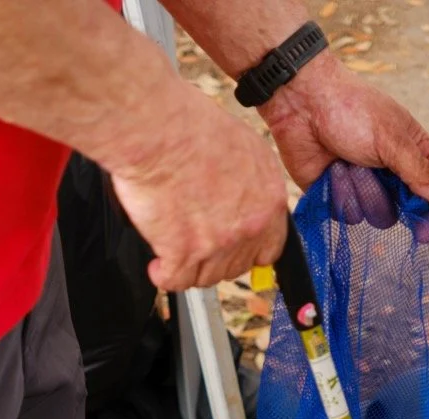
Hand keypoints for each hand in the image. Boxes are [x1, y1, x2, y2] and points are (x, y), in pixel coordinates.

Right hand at [112, 84, 287, 290]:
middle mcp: (250, 225)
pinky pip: (175, 281)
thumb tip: (242, 203)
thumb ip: (251, 184)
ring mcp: (219, 244)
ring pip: (206, 277)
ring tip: (171, 243)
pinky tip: (157, 263)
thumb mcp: (243, 148)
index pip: (270, 248)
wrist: (158, 130)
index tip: (230, 247)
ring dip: (187, 266)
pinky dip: (163, 274)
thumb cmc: (190, 127)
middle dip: (214, 258)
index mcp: (269, 199)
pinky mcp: (185, 254)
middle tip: (194, 240)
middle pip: (236, 266)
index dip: (246, 250)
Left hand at [260, 52, 428, 205]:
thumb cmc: (351, 111)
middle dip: (416, 217)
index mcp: (413, 150)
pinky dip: (344, 196)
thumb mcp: (392, 139)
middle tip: (425, 234)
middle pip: (412, 209)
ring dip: (369, 197)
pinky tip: (335, 173)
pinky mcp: (340, 197)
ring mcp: (366, 186)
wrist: (302, 105)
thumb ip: (418, 172)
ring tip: (354, 169)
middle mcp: (391, 171)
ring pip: (380, 216)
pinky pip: (350, 215)